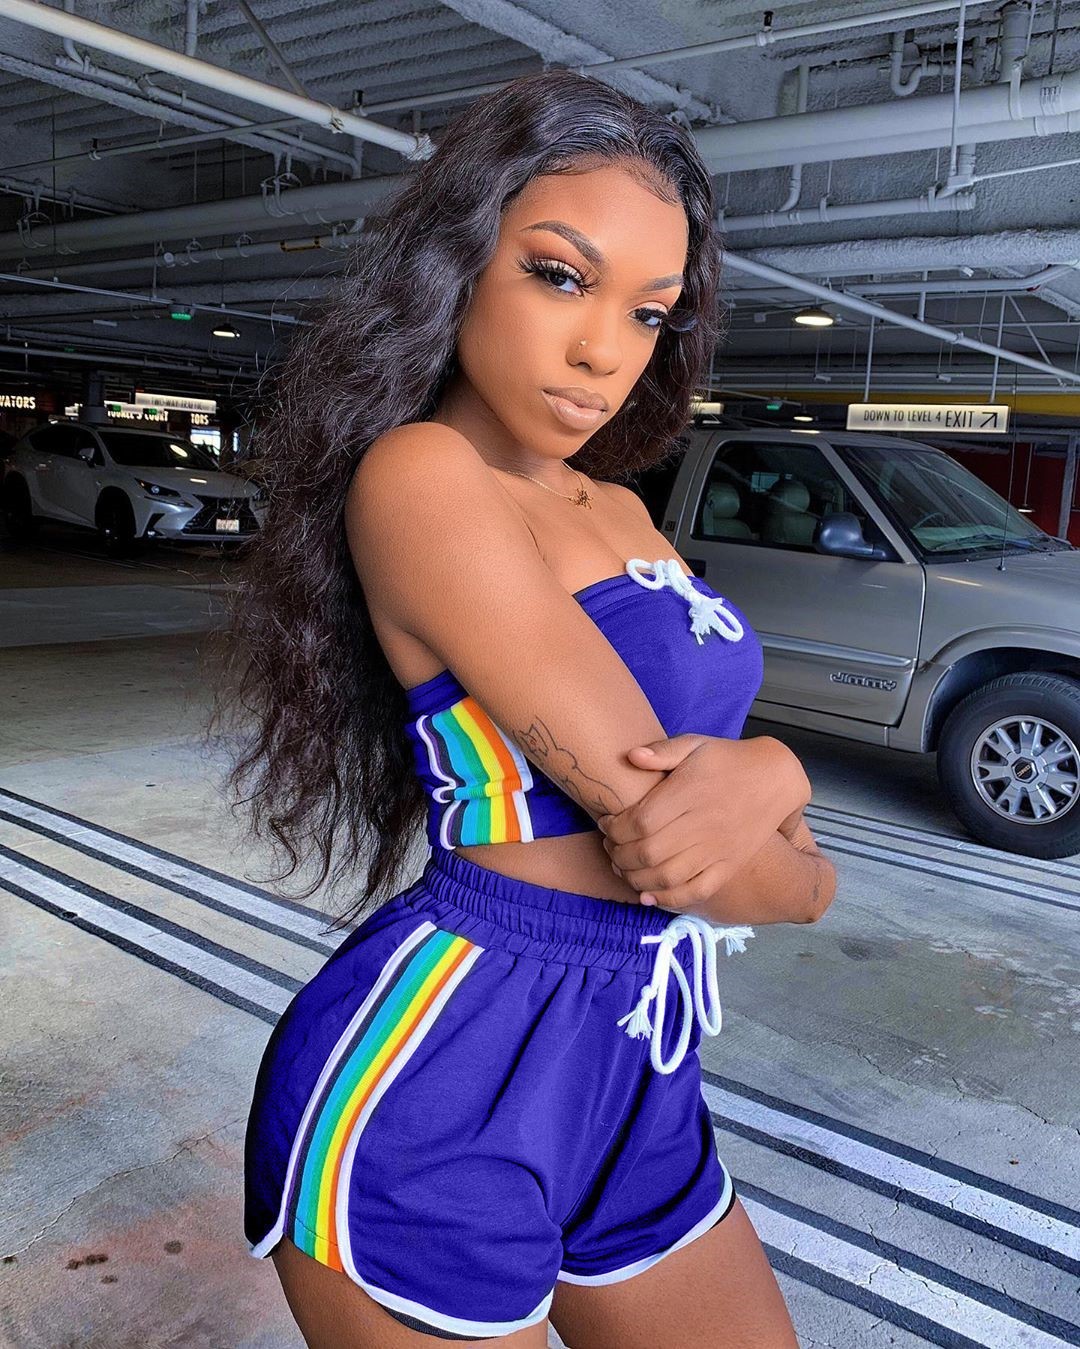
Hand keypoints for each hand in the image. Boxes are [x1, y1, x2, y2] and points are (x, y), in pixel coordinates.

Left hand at [597, 733, 811, 910]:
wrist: (775, 779)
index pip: (640, 821)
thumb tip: (631, 755)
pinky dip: (668, 899)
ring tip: (623, 868)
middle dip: (619, 854)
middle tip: (610, 847)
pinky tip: (649, 895)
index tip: (607, 824)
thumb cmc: (729, 760)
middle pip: (648, 852)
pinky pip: (695, 891)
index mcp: (689, 793)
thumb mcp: (696, 745)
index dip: (615, 828)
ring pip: (667, 876)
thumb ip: (663, 751)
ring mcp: (717, 849)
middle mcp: (702, 824)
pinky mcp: (728, 866)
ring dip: (636, 878)